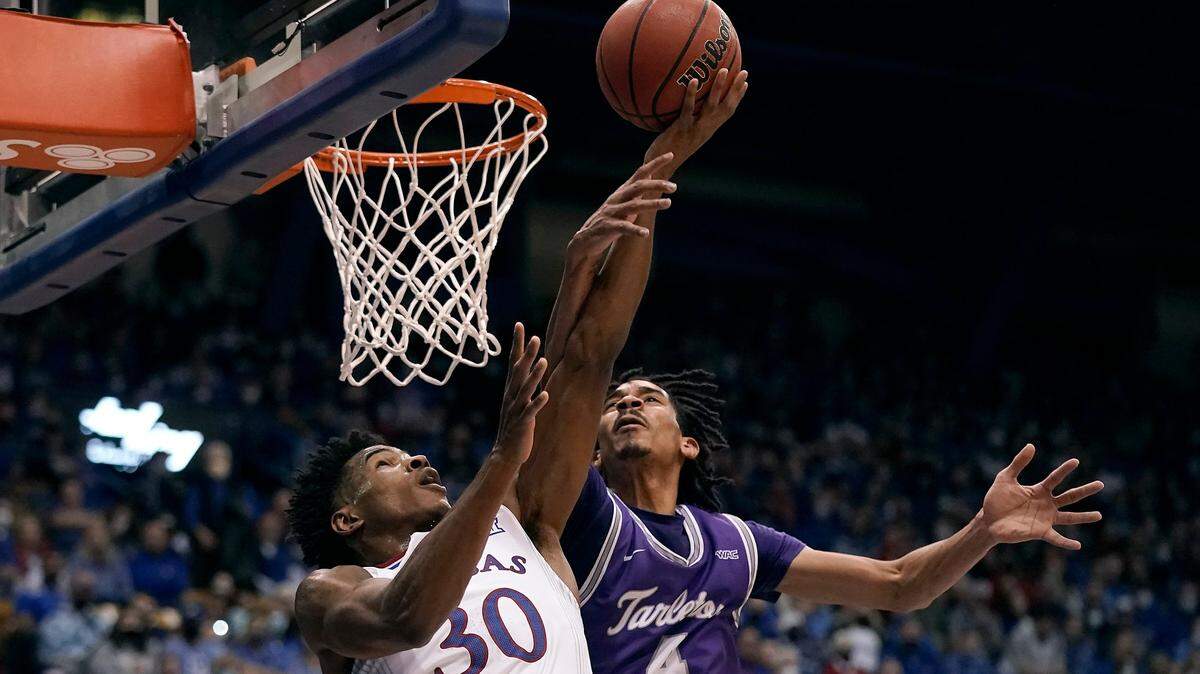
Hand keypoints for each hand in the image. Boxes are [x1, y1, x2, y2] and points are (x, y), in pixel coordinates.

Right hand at [491, 323, 549, 464]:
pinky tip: (545, 395)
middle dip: (527, 354)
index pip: (513, 361)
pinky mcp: (522, 424)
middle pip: (518, 371)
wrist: (506, 454)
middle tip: (535, 337)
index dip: (517, 344)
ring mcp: (516, 410)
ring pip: (525, 390)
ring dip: (534, 375)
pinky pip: (530, 412)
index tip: (519, 325)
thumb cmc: (516, 426)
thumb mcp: (519, 401)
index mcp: (511, 390)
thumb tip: (529, 365)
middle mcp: (511, 396)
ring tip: (544, 361)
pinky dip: (537, 403)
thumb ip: (524, 383)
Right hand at [565, 153, 676, 264]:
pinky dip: (635, 229)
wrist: (585, 240)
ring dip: (651, 204)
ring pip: (633, 206)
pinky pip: (623, 227)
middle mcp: (617, 198)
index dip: (655, 163)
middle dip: (656, 184)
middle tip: (674, 186)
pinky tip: (645, 233)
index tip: (671, 155)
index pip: (640, 174)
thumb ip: (637, 189)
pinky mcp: (608, 227)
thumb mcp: (624, 202)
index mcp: (622, 192)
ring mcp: (612, 212)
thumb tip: (651, 173)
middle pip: (638, 187)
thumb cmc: (609, 220)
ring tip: (668, 203)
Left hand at [645, 67, 748, 175]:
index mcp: (708, 129)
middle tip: (744, 72)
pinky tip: (693, 80)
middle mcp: (705, 129)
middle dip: (736, 89)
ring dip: (720, 88)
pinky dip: (691, 94)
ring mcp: (695, 128)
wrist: (661, 168)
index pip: (727, 112)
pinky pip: (688, 109)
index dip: (737, 98)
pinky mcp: (681, 129)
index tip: (745, 83)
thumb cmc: (668, 149)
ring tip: (725, 70)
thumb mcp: (681, 133)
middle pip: (726, 106)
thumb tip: (684, 105)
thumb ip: (687, 119)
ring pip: (711, 106)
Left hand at [977, 444, 1103, 549]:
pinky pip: (1056, 538)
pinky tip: (1077, 545)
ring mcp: (1045, 519)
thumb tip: (1031, 446)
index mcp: (1039, 491)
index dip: (1064, 470)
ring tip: (1099, 515)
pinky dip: (1066, 542)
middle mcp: (1046, 504)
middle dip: (1085, 490)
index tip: (1076, 461)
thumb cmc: (997, 499)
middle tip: (1101, 484)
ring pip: (1069, 517)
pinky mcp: (1039, 532)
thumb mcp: (1005, 478)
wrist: (988, 520)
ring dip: (1084, 517)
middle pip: (1070, 496)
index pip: (1055, 478)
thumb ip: (1018, 463)